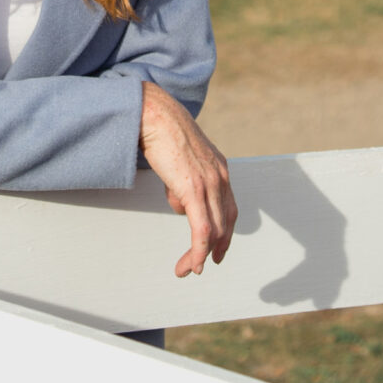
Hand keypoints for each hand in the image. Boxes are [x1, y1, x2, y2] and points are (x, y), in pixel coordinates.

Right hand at [139, 80, 236, 278]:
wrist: (153, 113)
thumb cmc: (161, 131)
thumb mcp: (179, 160)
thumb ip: (183, 181)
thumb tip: (179, 203)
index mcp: (220, 168)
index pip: (229, 208)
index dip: (224, 232)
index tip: (215, 250)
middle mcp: (221, 177)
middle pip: (225, 223)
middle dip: (213, 248)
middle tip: (199, 266)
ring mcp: (210, 183)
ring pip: (213, 231)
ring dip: (199, 256)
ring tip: (185, 270)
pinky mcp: (193, 189)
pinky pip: (201, 229)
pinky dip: (197, 251)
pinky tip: (191, 265)